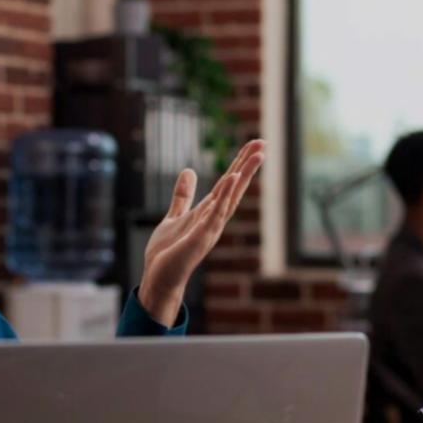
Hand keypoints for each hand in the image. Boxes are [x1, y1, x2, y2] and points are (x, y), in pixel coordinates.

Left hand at [138, 140, 265, 325]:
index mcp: (209, 212)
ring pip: (230, 198)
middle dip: (248, 165)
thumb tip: (189, 170)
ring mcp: (210, 229)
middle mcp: (214, 219)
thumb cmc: (167, 253)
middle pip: (234, 187)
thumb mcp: (175, 216)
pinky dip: (223, 198)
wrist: (159, 279)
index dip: (240, 163)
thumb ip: (183, 195)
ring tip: (257, 156)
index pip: (228, 183)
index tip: (253, 144)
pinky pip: (214, 215)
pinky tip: (231, 180)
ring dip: (242, 176)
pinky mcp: (200, 238)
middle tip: (263, 143)